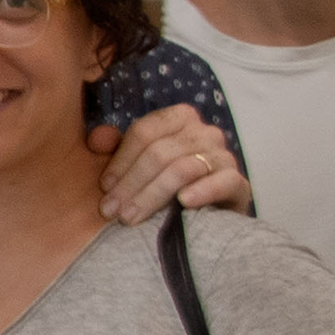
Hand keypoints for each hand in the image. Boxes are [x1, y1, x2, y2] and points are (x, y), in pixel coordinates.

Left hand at [96, 106, 248, 223]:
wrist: (207, 215)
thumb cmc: (165, 186)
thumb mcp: (137, 165)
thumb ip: (114, 149)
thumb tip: (95, 140)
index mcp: (179, 118)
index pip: (144, 132)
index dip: (121, 160)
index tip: (104, 187)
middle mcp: (205, 132)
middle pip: (160, 152)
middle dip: (131, 183)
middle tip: (111, 211)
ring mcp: (224, 156)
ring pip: (182, 168)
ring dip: (152, 195)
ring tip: (130, 217)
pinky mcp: (239, 183)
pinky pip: (222, 181)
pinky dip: (202, 191)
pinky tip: (184, 203)